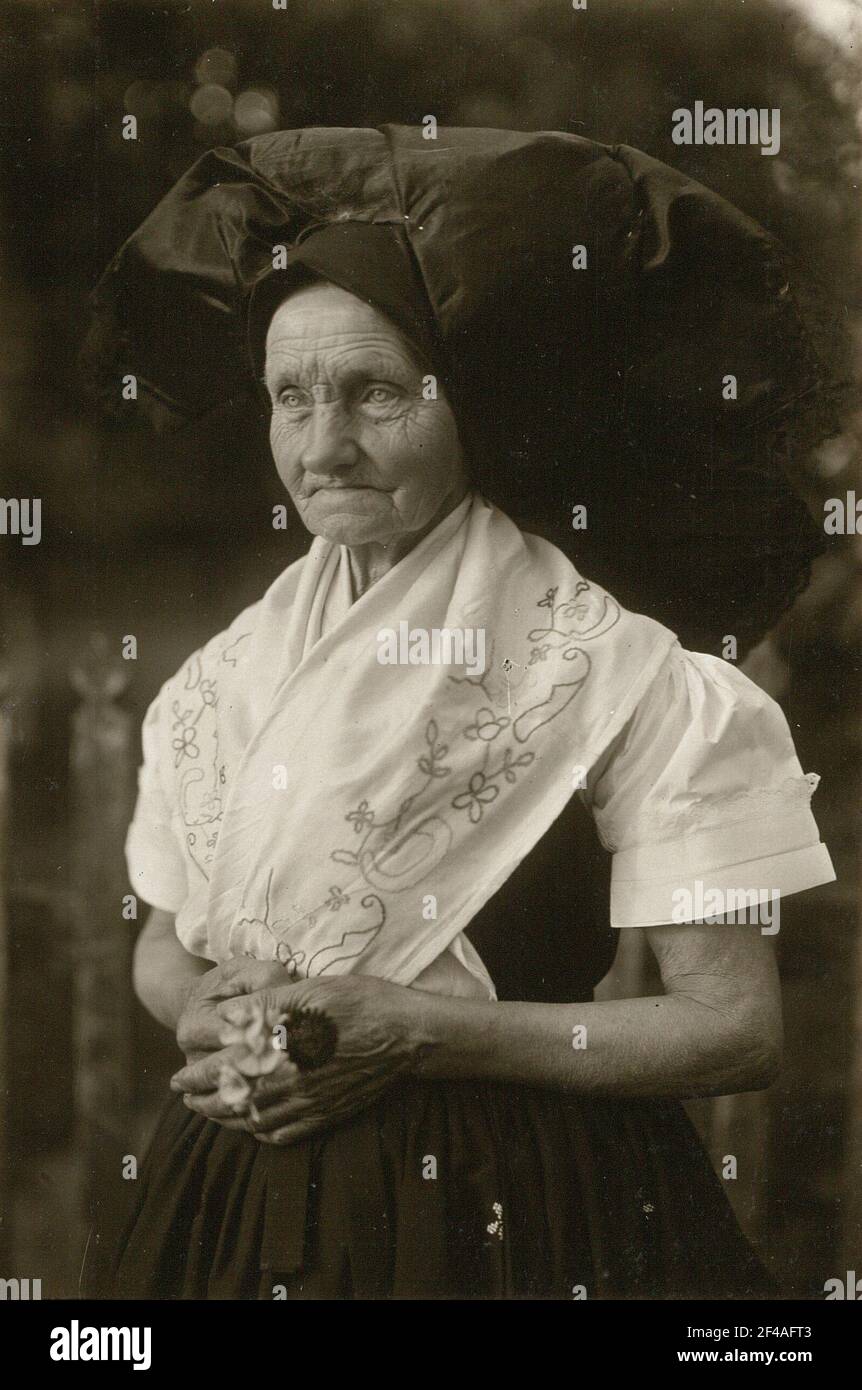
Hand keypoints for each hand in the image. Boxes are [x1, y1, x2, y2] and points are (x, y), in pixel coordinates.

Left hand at [171, 974, 433, 1144]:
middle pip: (233, 1103)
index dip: (195, 1075)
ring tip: (211, 1112)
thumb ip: (262, 1008)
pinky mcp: (328, 1114)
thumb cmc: (356, 1001)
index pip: (222, 1070)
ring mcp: (309, 1104)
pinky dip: (262, 1135)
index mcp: (278, 1052)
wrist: (405, 1033)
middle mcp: (289, 1084)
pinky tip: (255, 1127)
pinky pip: (285, 1135)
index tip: (178, 1076)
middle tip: (185, 1097)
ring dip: (226, 1120)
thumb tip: (223, 1019)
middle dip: (203, 1101)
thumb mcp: (305, 990)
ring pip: (254, 1123)